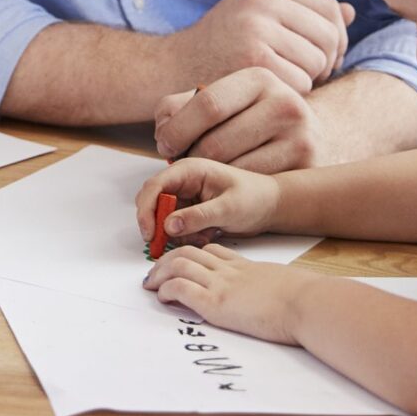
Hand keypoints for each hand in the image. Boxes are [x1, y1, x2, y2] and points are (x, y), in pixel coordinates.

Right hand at [135, 156, 280, 245]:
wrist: (270, 206)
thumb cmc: (255, 198)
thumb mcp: (228, 208)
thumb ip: (198, 216)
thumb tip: (168, 225)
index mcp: (189, 170)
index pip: (154, 186)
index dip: (146, 209)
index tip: (150, 233)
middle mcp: (182, 182)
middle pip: (152, 203)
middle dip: (158, 225)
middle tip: (166, 245)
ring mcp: (185, 198)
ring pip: (163, 219)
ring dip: (176, 234)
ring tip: (203, 237)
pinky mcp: (189, 212)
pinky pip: (175, 228)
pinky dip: (186, 238)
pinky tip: (207, 236)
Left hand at [143, 244, 315, 344]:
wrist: (309, 304)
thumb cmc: (306, 299)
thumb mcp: (283, 286)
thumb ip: (271, 287)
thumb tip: (279, 300)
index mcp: (246, 267)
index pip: (211, 252)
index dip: (191, 256)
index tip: (179, 263)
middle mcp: (230, 272)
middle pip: (188, 253)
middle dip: (166, 261)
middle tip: (154, 274)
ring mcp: (222, 285)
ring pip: (179, 265)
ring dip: (159, 274)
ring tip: (151, 285)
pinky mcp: (217, 304)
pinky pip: (181, 288)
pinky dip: (166, 290)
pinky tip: (163, 298)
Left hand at [154, 68, 325, 169]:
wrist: (312, 132)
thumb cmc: (253, 116)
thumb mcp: (226, 99)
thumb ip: (185, 105)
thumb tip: (163, 127)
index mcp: (258, 79)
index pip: (207, 105)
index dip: (178, 130)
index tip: (165, 145)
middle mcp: (284, 102)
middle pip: (216, 143)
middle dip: (189, 158)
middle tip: (182, 164)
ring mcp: (300, 135)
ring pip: (233, 169)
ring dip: (208, 177)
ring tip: (205, 171)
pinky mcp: (307, 165)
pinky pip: (253, 186)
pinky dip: (233, 187)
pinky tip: (229, 180)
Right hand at [165, 0, 353, 99]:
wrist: (172, 68)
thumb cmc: (222, 45)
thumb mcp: (259, 17)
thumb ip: (302, 14)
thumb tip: (351, 12)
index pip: (329, 8)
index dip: (336, 38)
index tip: (324, 58)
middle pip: (328, 34)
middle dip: (326, 61)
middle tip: (308, 76)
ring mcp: (257, 26)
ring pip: (317, 60)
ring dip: (308, 80)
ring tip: (284, 82)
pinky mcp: (253, 59)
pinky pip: (301, 82)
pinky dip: (292, 93)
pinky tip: (271, 93)